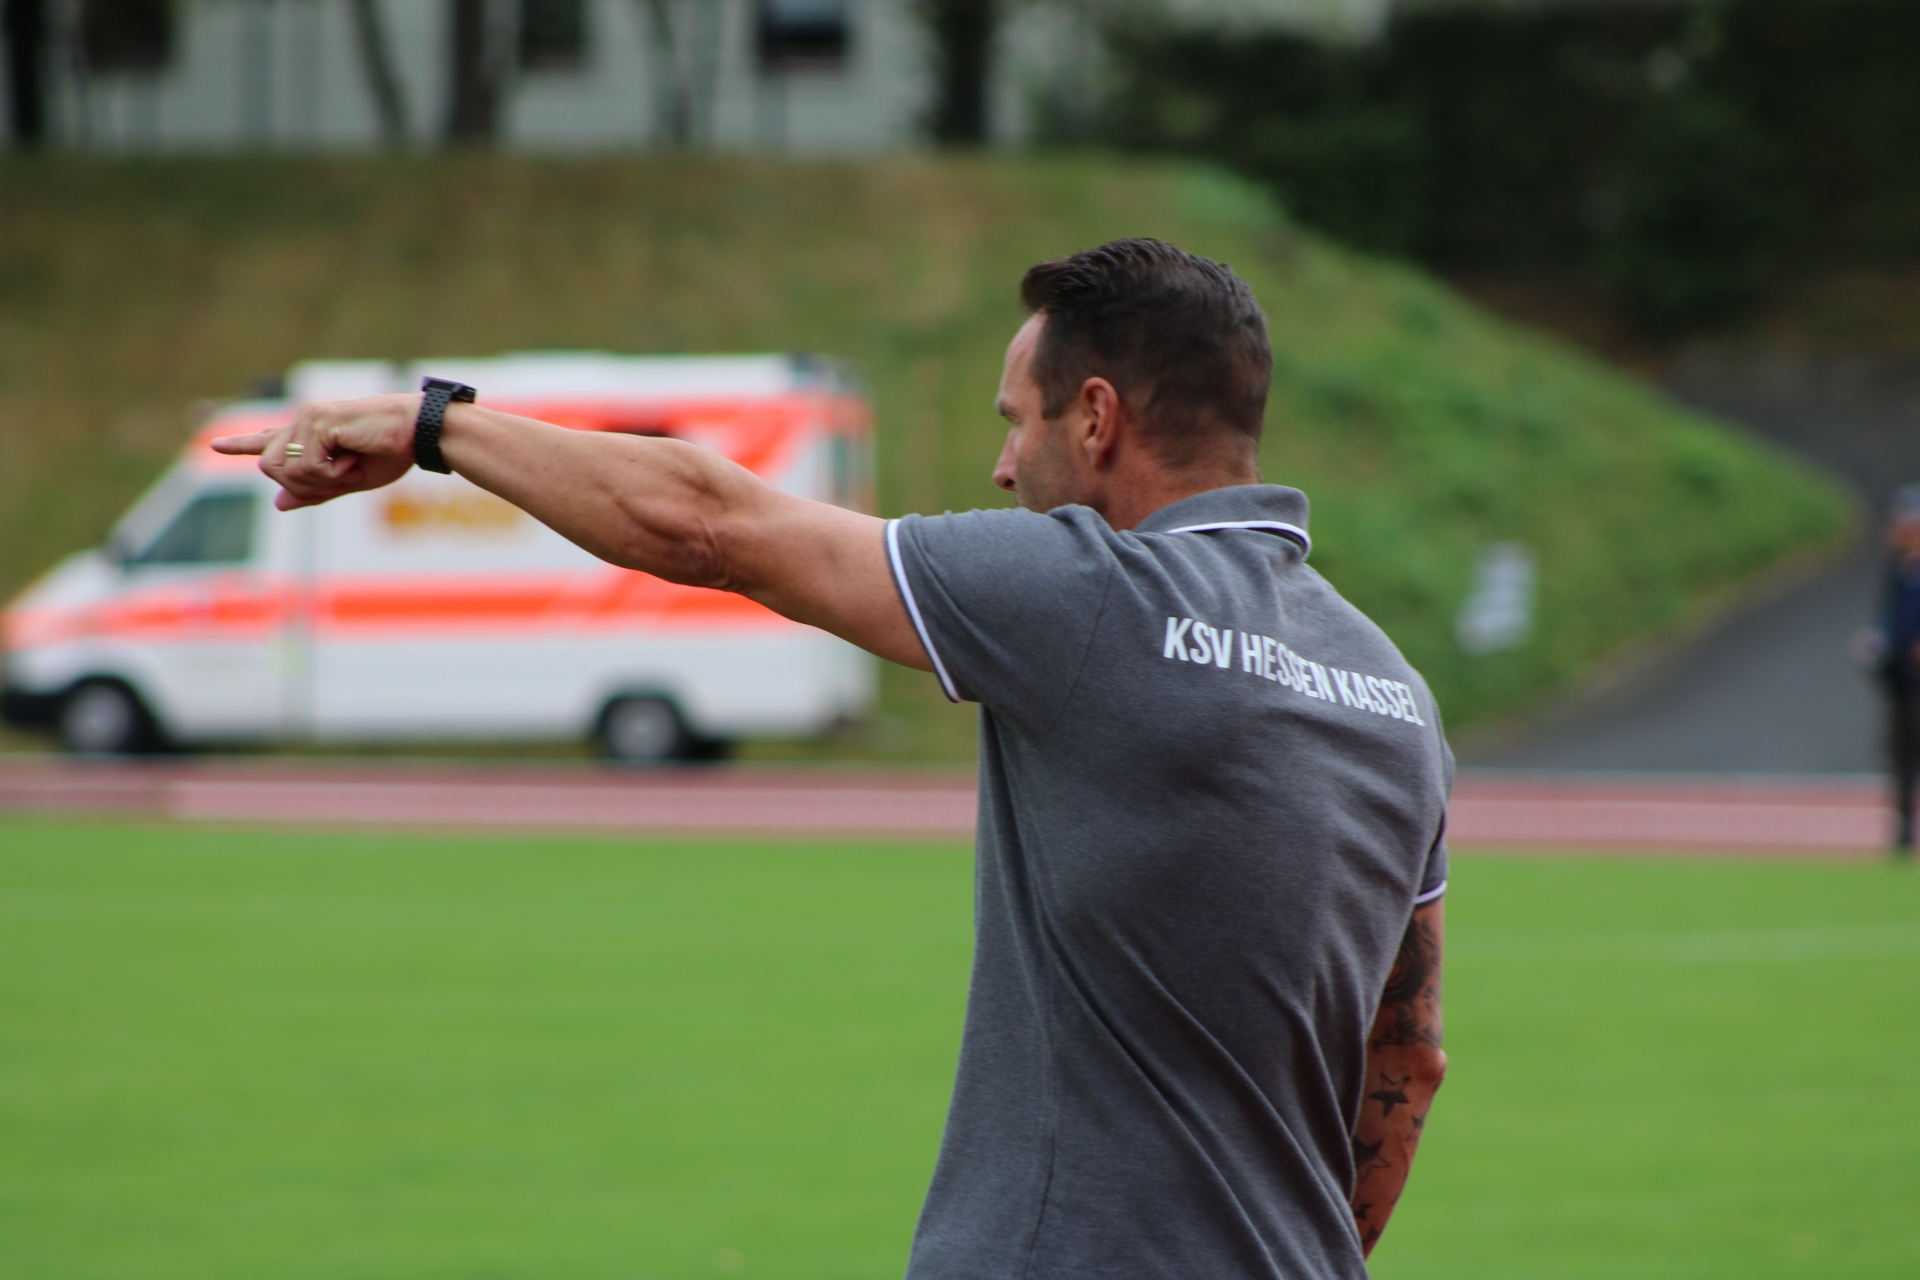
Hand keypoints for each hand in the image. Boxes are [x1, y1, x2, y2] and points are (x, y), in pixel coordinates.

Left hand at [210, 394, 422, 509]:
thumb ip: (313, 491)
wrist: (418, 435)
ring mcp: (307, 419)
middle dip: (303, 485)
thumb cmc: (393, 453)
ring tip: (349, 465)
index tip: (216, 445)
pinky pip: (306, 466)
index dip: (241, 444)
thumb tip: (278, 503)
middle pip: (272, 469)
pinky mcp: (317, 421)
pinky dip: (331, 474)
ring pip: (283, 469)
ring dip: (317, 480)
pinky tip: (352, 459)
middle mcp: (303, 423)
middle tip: (341, 476)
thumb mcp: (350, 481)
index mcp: (311, 435)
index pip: (269, 441)